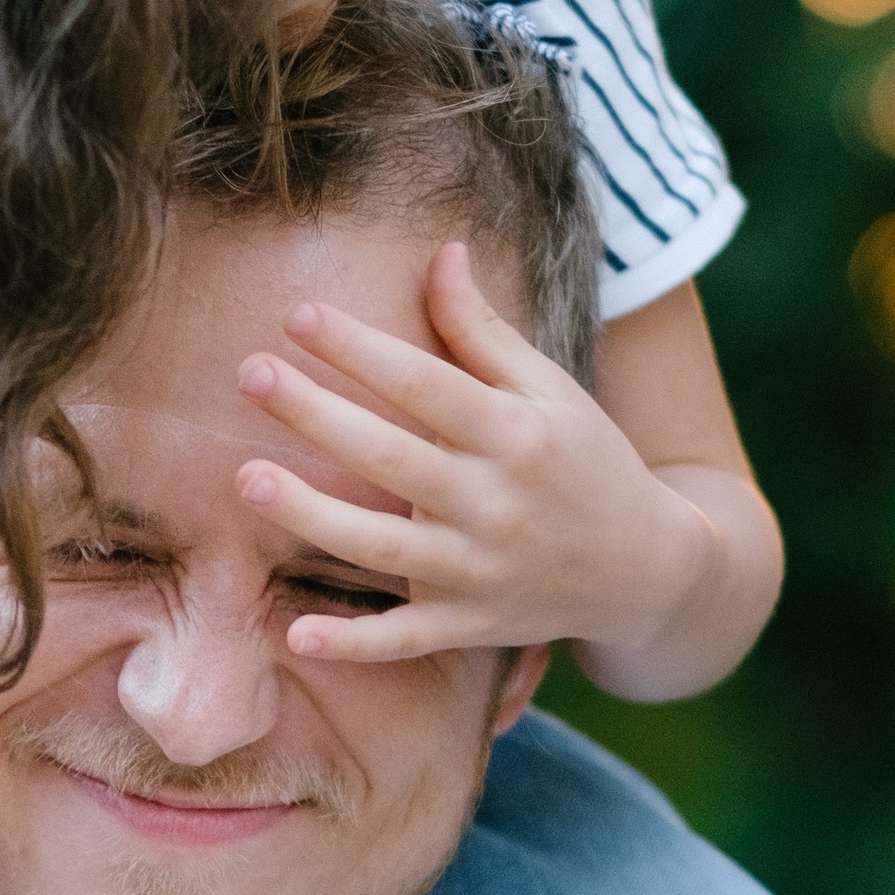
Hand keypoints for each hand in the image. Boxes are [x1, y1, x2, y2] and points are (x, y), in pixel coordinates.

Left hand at [233, 239, 715, 661]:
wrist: (647, 567)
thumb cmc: (584, 459)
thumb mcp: (549, 389)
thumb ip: (484, 330)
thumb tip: (440, 250)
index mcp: (516, 433)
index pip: (425, 384)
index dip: (361, 349)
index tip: (298, 315)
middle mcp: (496, 502)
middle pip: (391, 455)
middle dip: (317, 415)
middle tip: (249, 374)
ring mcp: (480, 571)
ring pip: (382, 546)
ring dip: (312, 516)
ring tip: (246, 478)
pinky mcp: (469, 625)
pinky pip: (405, 639)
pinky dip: (354, 644)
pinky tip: (294, 632)